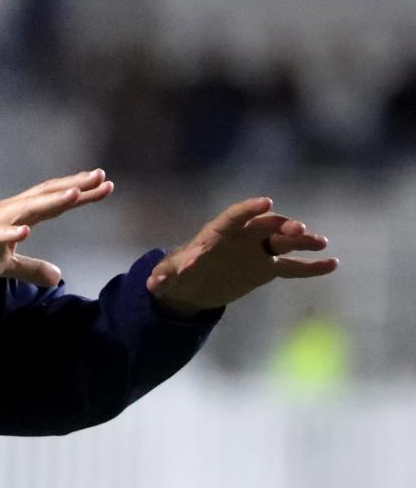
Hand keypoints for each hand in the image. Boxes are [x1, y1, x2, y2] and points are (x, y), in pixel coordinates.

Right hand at [0, 169, 113, 286]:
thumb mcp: (7, 265)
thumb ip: (32, 268)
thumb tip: (57, 277)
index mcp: (19, 216)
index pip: (54, 202)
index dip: (80, 194)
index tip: (105, 185)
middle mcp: (10, 211)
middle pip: (46, 196)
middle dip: (74, 187)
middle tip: (101, 177)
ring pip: (26, 208)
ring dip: (50, 201)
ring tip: (74, 195)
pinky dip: (9, 231)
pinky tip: (24, 231)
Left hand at [147, 197, 338, 316]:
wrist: (195, 285)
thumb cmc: (180, 272)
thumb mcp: (169, 275)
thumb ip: (165, 276)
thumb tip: (153, 284)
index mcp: (219, 231)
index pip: (236, 215)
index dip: (250, 209)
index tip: (266, 202)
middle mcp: (242, 237)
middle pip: (264, 225)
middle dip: (281, 224)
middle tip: (298, 227)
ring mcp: (257, 251)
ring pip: (283, 242)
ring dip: (301, 240)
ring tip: (320, 242)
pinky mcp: (267, 269)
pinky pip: (292, 267)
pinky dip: (311, 266)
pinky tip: (332, 264)